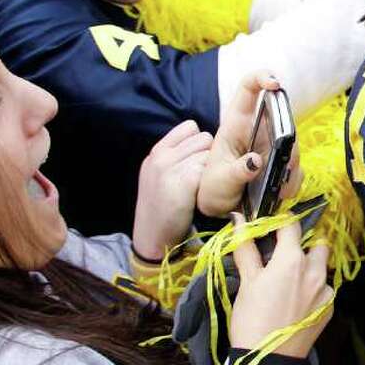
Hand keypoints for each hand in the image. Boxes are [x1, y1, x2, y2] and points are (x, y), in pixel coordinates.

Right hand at [131, 120, 212, 260]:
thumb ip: (176, 157)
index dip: (199, 141)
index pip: (190, 127)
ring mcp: (170, 167)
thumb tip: (204, 142)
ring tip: (201, 186)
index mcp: (156, 152)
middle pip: (204, 137)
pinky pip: (209, 168)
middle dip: (208, 154)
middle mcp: (161, 156)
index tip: (198, 160)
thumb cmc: (162, 208)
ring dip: (212, 168)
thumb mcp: (159, 176)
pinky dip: (211, 181)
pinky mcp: (184, 180)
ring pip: (209, 152)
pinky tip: (202, 194)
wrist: (152, 237)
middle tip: (202, 176)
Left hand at [197, 71, 302, 217]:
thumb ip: (238, 171)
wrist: (220, 208)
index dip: (262, 78)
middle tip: (284, 162)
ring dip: (291, 166)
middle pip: (282, 117)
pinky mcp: (281, 163)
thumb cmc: (213, 187)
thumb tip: (257, 160)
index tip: (275, 84)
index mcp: (237, 124)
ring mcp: (271, 146)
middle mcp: (258, 130)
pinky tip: (282, 194)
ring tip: (279, 187)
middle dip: (288, 138)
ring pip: (293, 144)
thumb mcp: (221, 181)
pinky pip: (296, 167)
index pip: (248, 88)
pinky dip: (292, 181)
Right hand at [229, 212, 333, 356]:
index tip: (272, 229)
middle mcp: (315, 270)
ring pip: (322, 267)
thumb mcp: (247, 282)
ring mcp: (326, 290)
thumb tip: (240, 220)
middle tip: (283, 258)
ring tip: (289, 283)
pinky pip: (324, 288)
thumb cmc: (251, 320)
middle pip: (316, 243)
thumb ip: (246, 247)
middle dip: (303, 245)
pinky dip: (313, 289)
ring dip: (310, 267)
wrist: (267, 362)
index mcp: (293, 259)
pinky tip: (296, 303)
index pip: (292, 225)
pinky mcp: (330, 308)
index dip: (280, 223)